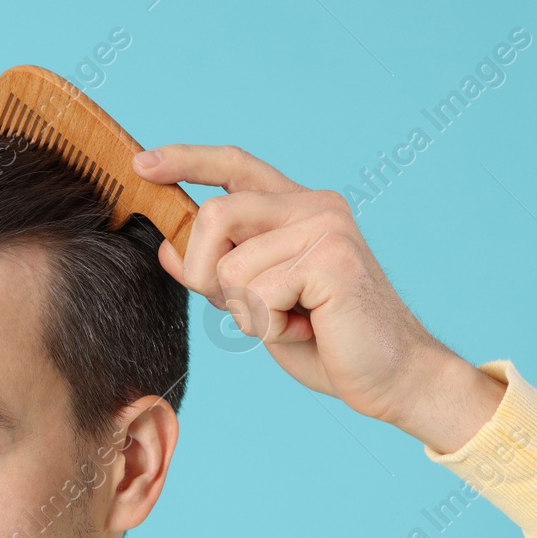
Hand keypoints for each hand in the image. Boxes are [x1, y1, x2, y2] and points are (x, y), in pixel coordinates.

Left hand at [130, 144, 504, 452]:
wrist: (393, 377)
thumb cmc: (329, 342)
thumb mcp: (259, 302)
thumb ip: (221, 269)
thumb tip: (168, 244)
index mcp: (298, 208)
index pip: (235, 166)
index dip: (186, 161)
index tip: (143, 164)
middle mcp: (313, 206)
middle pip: (213, 215)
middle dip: (204, 274)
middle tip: (242, 309)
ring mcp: (324, 227)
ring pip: (230, 266)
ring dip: (246, 312)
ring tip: (291, 322)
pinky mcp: (330, 259)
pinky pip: (256, 295)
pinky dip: (268, 327)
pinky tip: (307, 330)